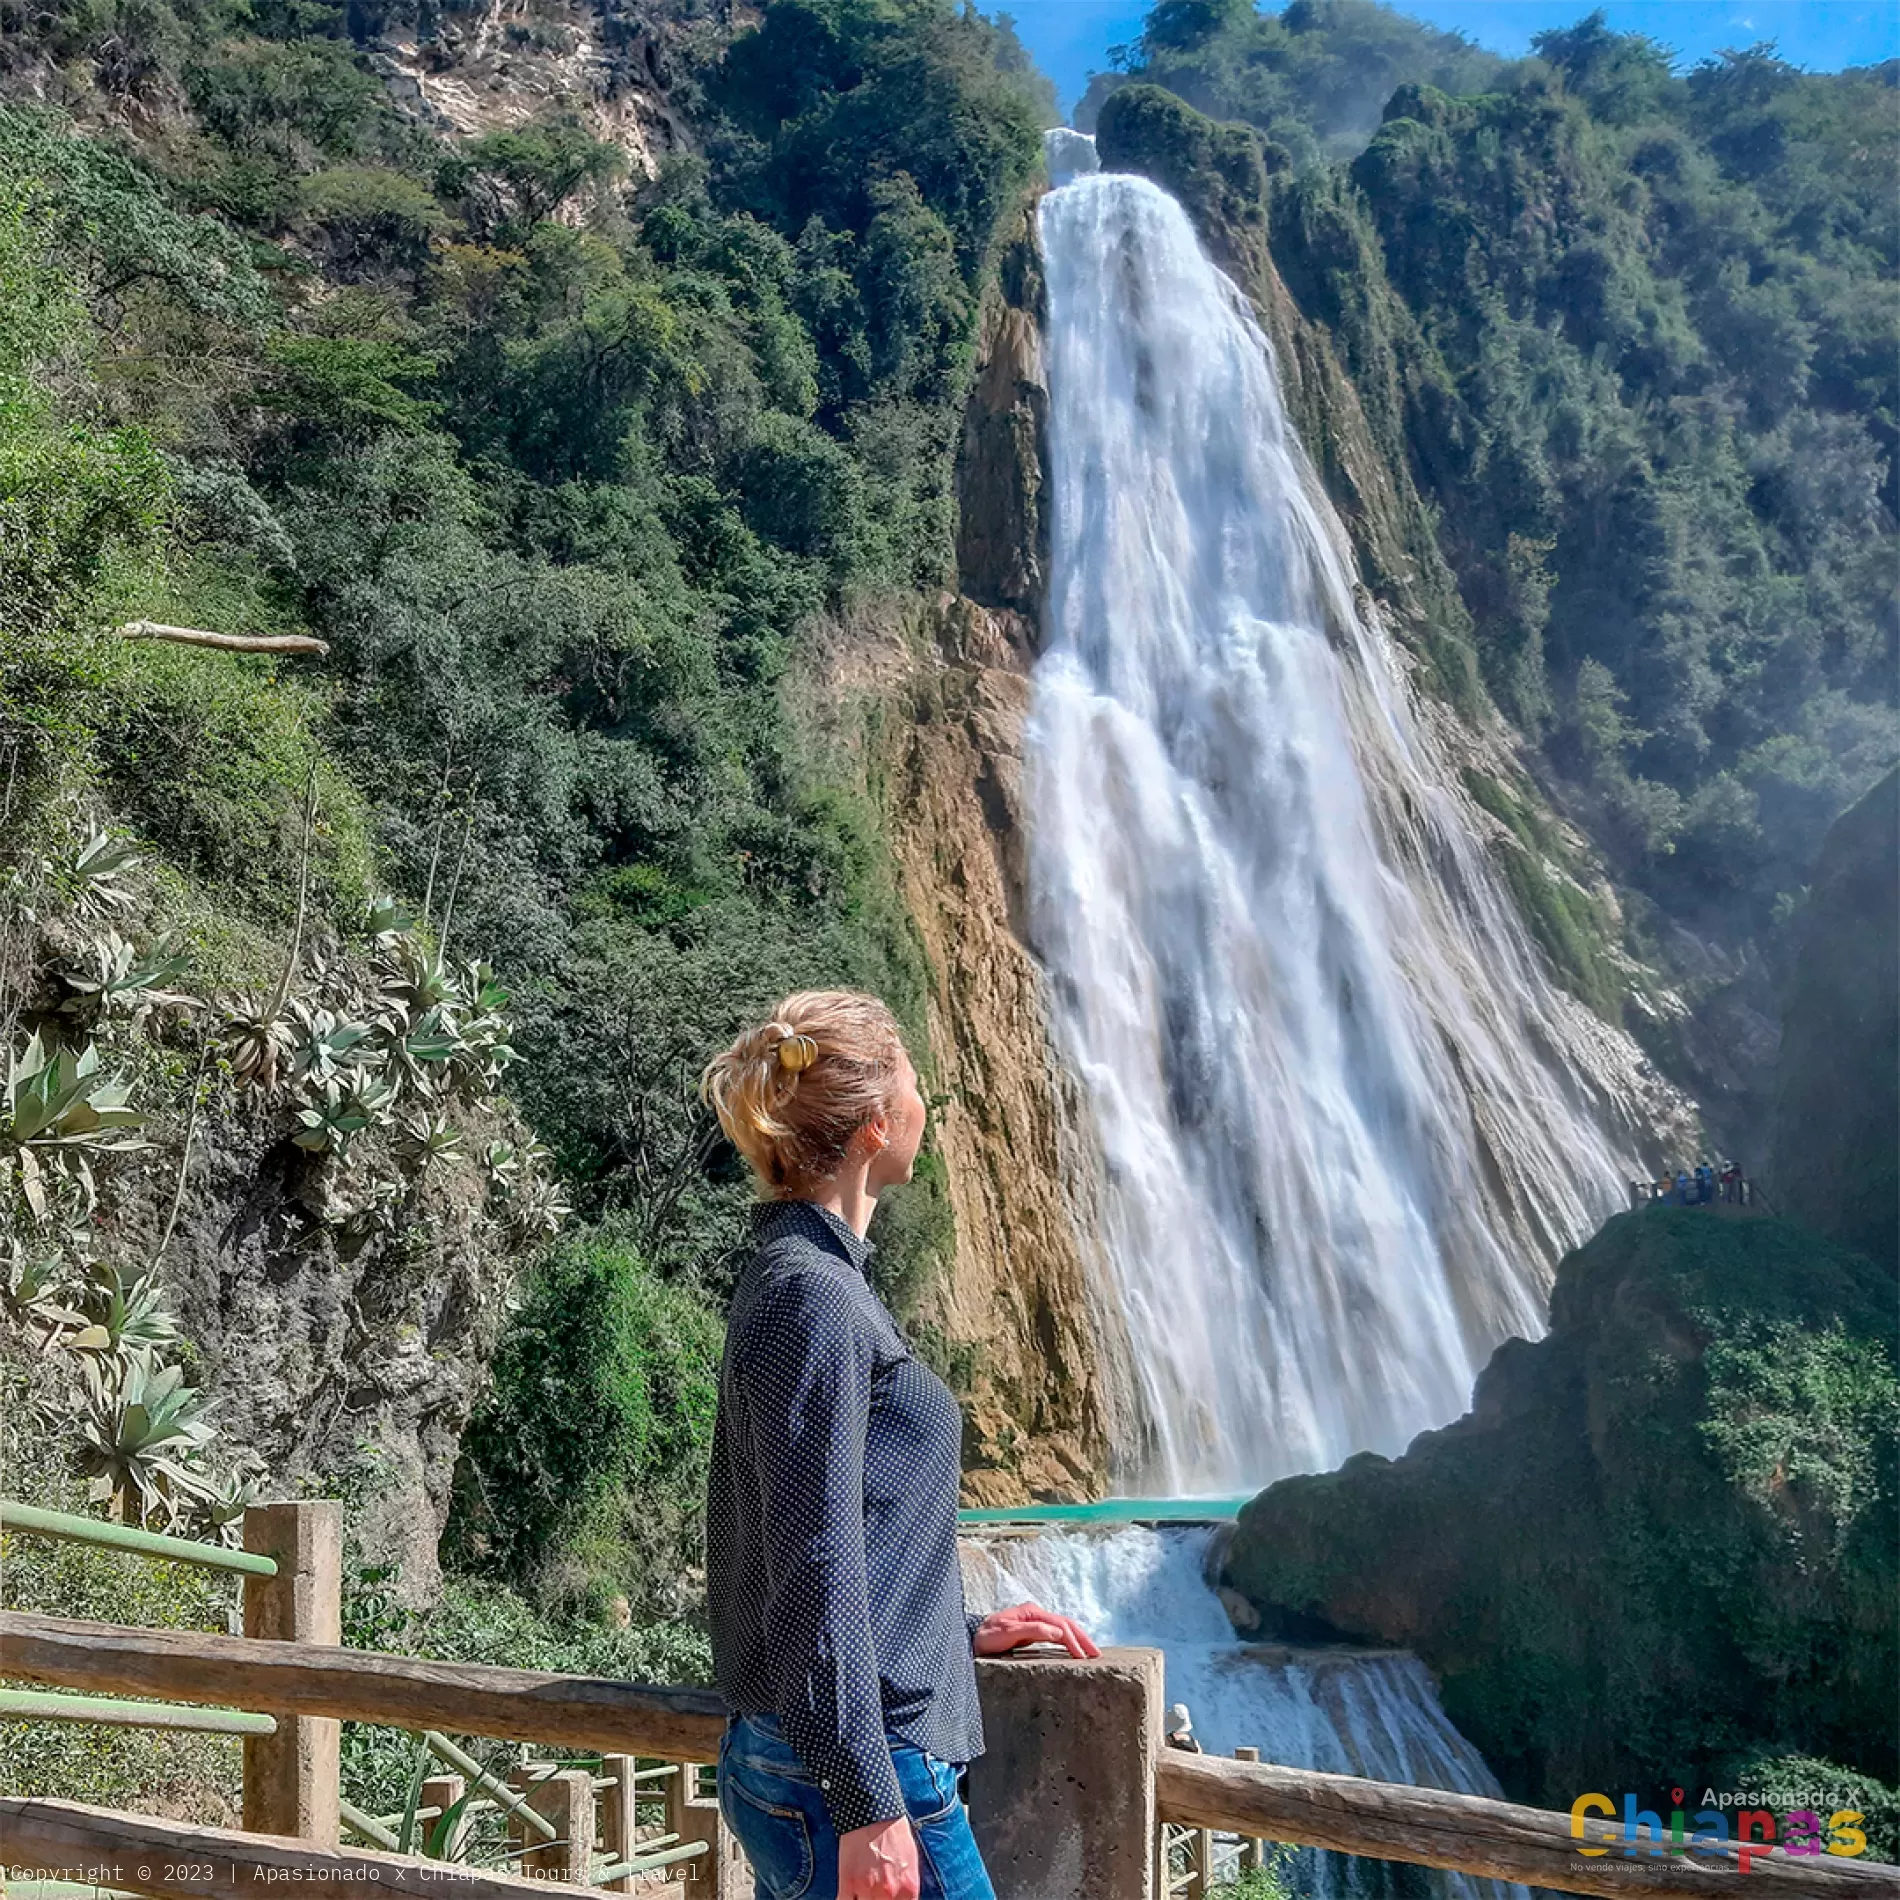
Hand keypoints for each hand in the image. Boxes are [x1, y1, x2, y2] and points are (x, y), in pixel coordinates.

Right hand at [839, 1816, 918, 1899]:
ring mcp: (867, 1890)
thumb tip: (903, 1899)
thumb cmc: (893, 1833)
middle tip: (873, 1894)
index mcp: (908, 1889)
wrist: (873, 1812)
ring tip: (861, 1892)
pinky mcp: (847, 1883)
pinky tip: (850, 1894)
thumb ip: (907, 1889)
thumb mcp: (911, 1862)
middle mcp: (889, 1893)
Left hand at [973, 1600, 1101, 1657]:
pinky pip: (1056, 1635)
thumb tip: (1058, 1633)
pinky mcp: (1033, 1632)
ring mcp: (1035, 1622)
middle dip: (1082, 1638)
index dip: (1073, 1640)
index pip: (1060, 1625)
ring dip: (1078, 1639)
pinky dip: (1069, 1641)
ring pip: (1063, 1628)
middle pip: (1066, 1623)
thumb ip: (1032, 1630)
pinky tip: (1075, 1651)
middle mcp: (1036, 1614)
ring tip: (1092, 1654)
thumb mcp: (1006, 1633)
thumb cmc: (986, 1637)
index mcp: (1032, 1612)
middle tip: (1097, 1655)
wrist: (972, 1640)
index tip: (1083, 1656)